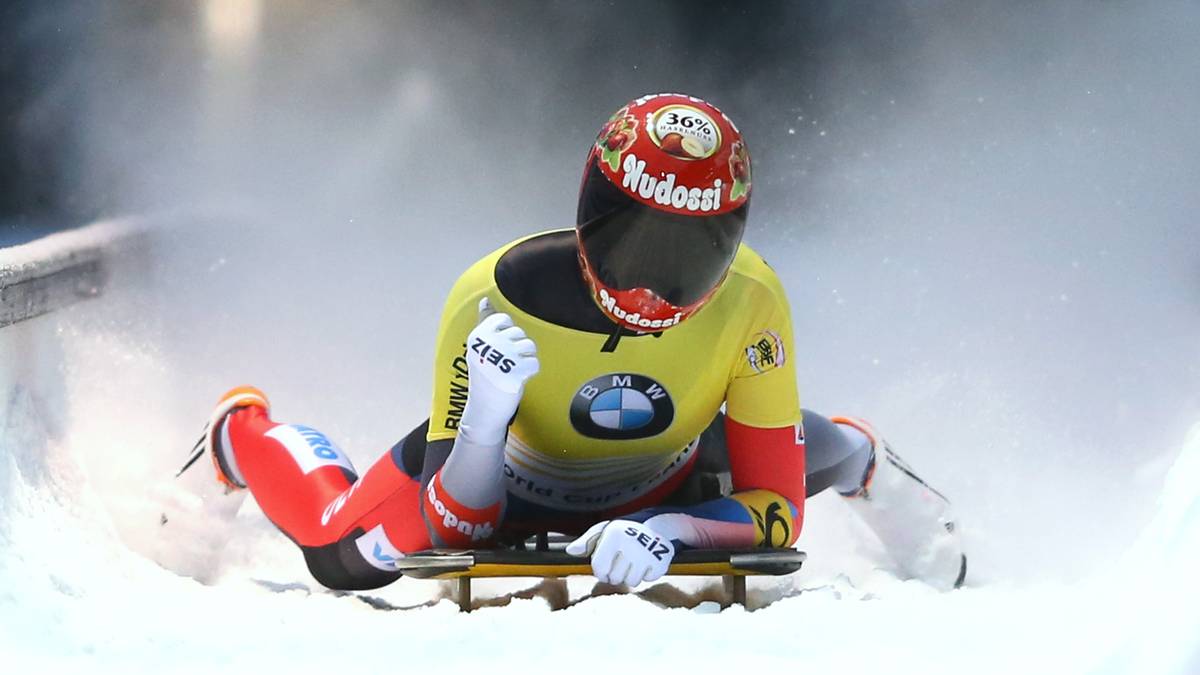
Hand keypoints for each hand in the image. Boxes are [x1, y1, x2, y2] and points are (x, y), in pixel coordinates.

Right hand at [461, 297, 538, 443]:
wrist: (485, 408)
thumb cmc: (486, 376)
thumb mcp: (481, 348)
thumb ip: (485, 322)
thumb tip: (485, 300)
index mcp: (478, 336)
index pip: (504, 320)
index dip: (507, 334)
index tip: (499, 349)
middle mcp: (489, 344)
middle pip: (519, 334)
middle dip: (518, 348)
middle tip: (505, 364)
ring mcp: (502, 358)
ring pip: (530, 346)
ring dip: (526, 359)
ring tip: (513, 370)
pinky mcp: (516, 373)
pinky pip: (535, 363)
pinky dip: (530, 372)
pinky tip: (519, 378)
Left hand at [565, 519, 674, 586]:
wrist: (655, 525)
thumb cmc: (623, 531)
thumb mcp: (603, 531)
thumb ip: (586, 541)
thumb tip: (570, 550)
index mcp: (613, 535)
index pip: (599, 568)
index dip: (601, 572)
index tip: (606, 569)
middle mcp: (630, 543)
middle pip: (615, 578)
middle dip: (616, 574)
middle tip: (622, 563)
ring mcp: (646, 553)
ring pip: (631, 581)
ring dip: (631, 576)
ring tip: (634, 562)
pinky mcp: (661, 561)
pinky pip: (647, 580)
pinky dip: (647, 574)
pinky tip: (647, 562)